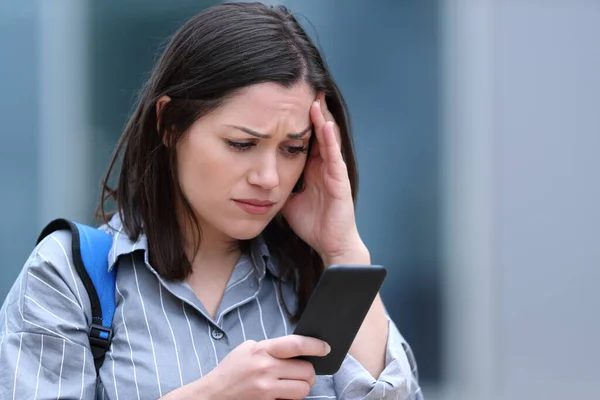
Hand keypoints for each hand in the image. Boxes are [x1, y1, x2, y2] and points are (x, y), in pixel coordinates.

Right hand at [197, 335, 329, 399]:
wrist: (210, 397)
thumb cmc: (229, 373)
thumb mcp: (246, 351)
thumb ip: (270, 348)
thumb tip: (296, 349)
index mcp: (261, 350)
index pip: (296, 344)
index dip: (316, 345)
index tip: (326, 348)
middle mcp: (265, 369)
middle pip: (306, 370)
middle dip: (308, 373)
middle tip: (301, 374)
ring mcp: (265, 390)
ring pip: (302, 389)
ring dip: (300, 389)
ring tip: (289, 387)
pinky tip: (279, 397)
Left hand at [282, 93, 367, 264]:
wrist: (329, 244)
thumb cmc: (311, 223)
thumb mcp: (286, 198)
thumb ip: (275, 183)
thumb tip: (253, 175)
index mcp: (312, 167)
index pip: (304, 137)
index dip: (296, 120)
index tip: (286, 101)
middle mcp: (324, 165)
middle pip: (317, 132)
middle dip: (311, 111)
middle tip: (304, 87)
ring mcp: (334, 171)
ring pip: (328, 139)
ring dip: (321, 119)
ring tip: (315, 98)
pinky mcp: (340, 181)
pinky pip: (334, 156)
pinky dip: (330, 140)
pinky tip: (325, 125)